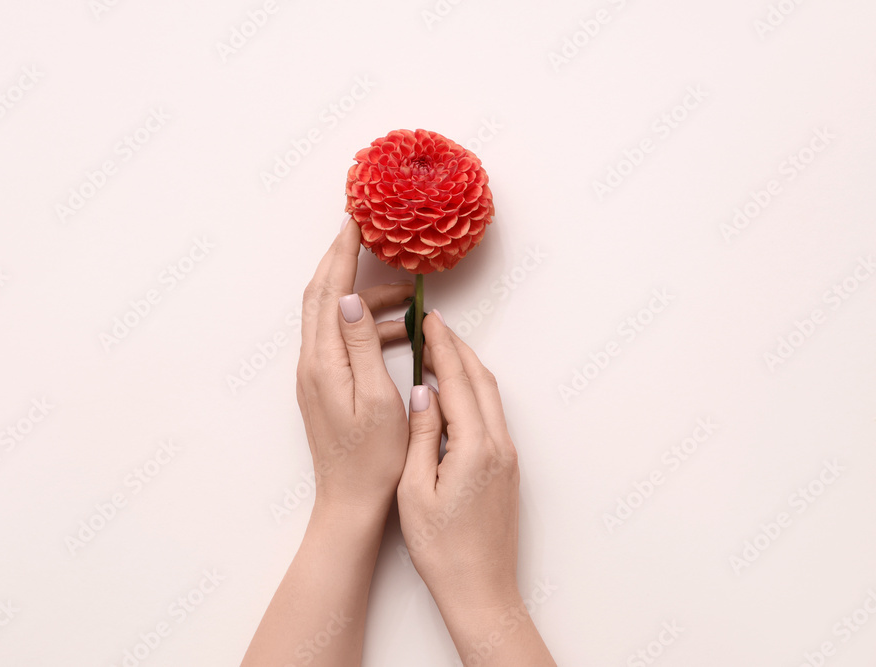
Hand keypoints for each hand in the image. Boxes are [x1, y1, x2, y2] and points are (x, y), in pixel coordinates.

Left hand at [242, 217, 416, 666]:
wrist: (349, 502)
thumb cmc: (372, 459)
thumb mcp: (376, 399)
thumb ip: (362, 346)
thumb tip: (348, 298)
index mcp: (322, 363)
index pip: (326, 291)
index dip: (341, 251)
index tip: (355, 219)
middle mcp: (311, 363)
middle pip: (321, 295)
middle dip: (342, 258)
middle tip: (367, 231)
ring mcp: (315, 374)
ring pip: (333, 316)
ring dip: (363, 297)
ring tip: (406, 294)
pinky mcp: (325, 385)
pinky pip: (341, 339)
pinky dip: (366, 325)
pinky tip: (398, 333)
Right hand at [397, 310, 520, 608]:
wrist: (481, 590)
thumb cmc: (442, 549)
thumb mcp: (415, 490)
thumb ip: (421, 435)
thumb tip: (423, 392)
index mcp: (474, 447)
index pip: (456, 381)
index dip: (441, 346)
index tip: (427, 319)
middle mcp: (499, 446)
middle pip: (480, 381)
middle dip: (457, 348)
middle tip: (433, 324)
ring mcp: (508, 457)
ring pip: (489, 397)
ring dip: (467, 368)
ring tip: (441, 350)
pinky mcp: (507, 468)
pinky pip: (492, 415)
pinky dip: (473, 393)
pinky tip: (455, 394)